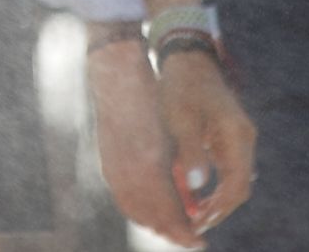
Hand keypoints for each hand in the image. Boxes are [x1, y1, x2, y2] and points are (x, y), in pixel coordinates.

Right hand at [86, 42, 205, 248]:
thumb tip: (195, 202)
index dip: (185, 232)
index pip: (168, 214)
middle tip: (193, 237)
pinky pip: (125, 199)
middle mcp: (128, 175)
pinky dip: (141, 211)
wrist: (117, 74)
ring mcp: (113, 171)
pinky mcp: (108, 166)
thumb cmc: (152, 97)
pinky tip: (155, 208)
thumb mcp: (175, 130)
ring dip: (157, 223)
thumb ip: (184, 168)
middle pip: (151, 219)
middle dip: (173, 232)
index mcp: (149, 167)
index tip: (200, 241)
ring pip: (136, 211)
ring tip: (178, 224)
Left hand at [154, 49, 256, 232]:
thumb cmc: (182, 87)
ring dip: (217, 200)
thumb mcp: (182, 120)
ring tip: (193, 215)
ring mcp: (238, 137)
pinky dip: (214, 186)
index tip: (198, 222)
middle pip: (239, 186)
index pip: (237, 186)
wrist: (187, 58)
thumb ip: (191, 153)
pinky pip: (227, 169)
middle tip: (193, 225)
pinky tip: (195, 195)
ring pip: (234, 179)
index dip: (219, 209)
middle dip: (219, 209)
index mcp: (238, 136)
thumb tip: (197, 187)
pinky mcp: (228, 136)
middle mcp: (244, 138)